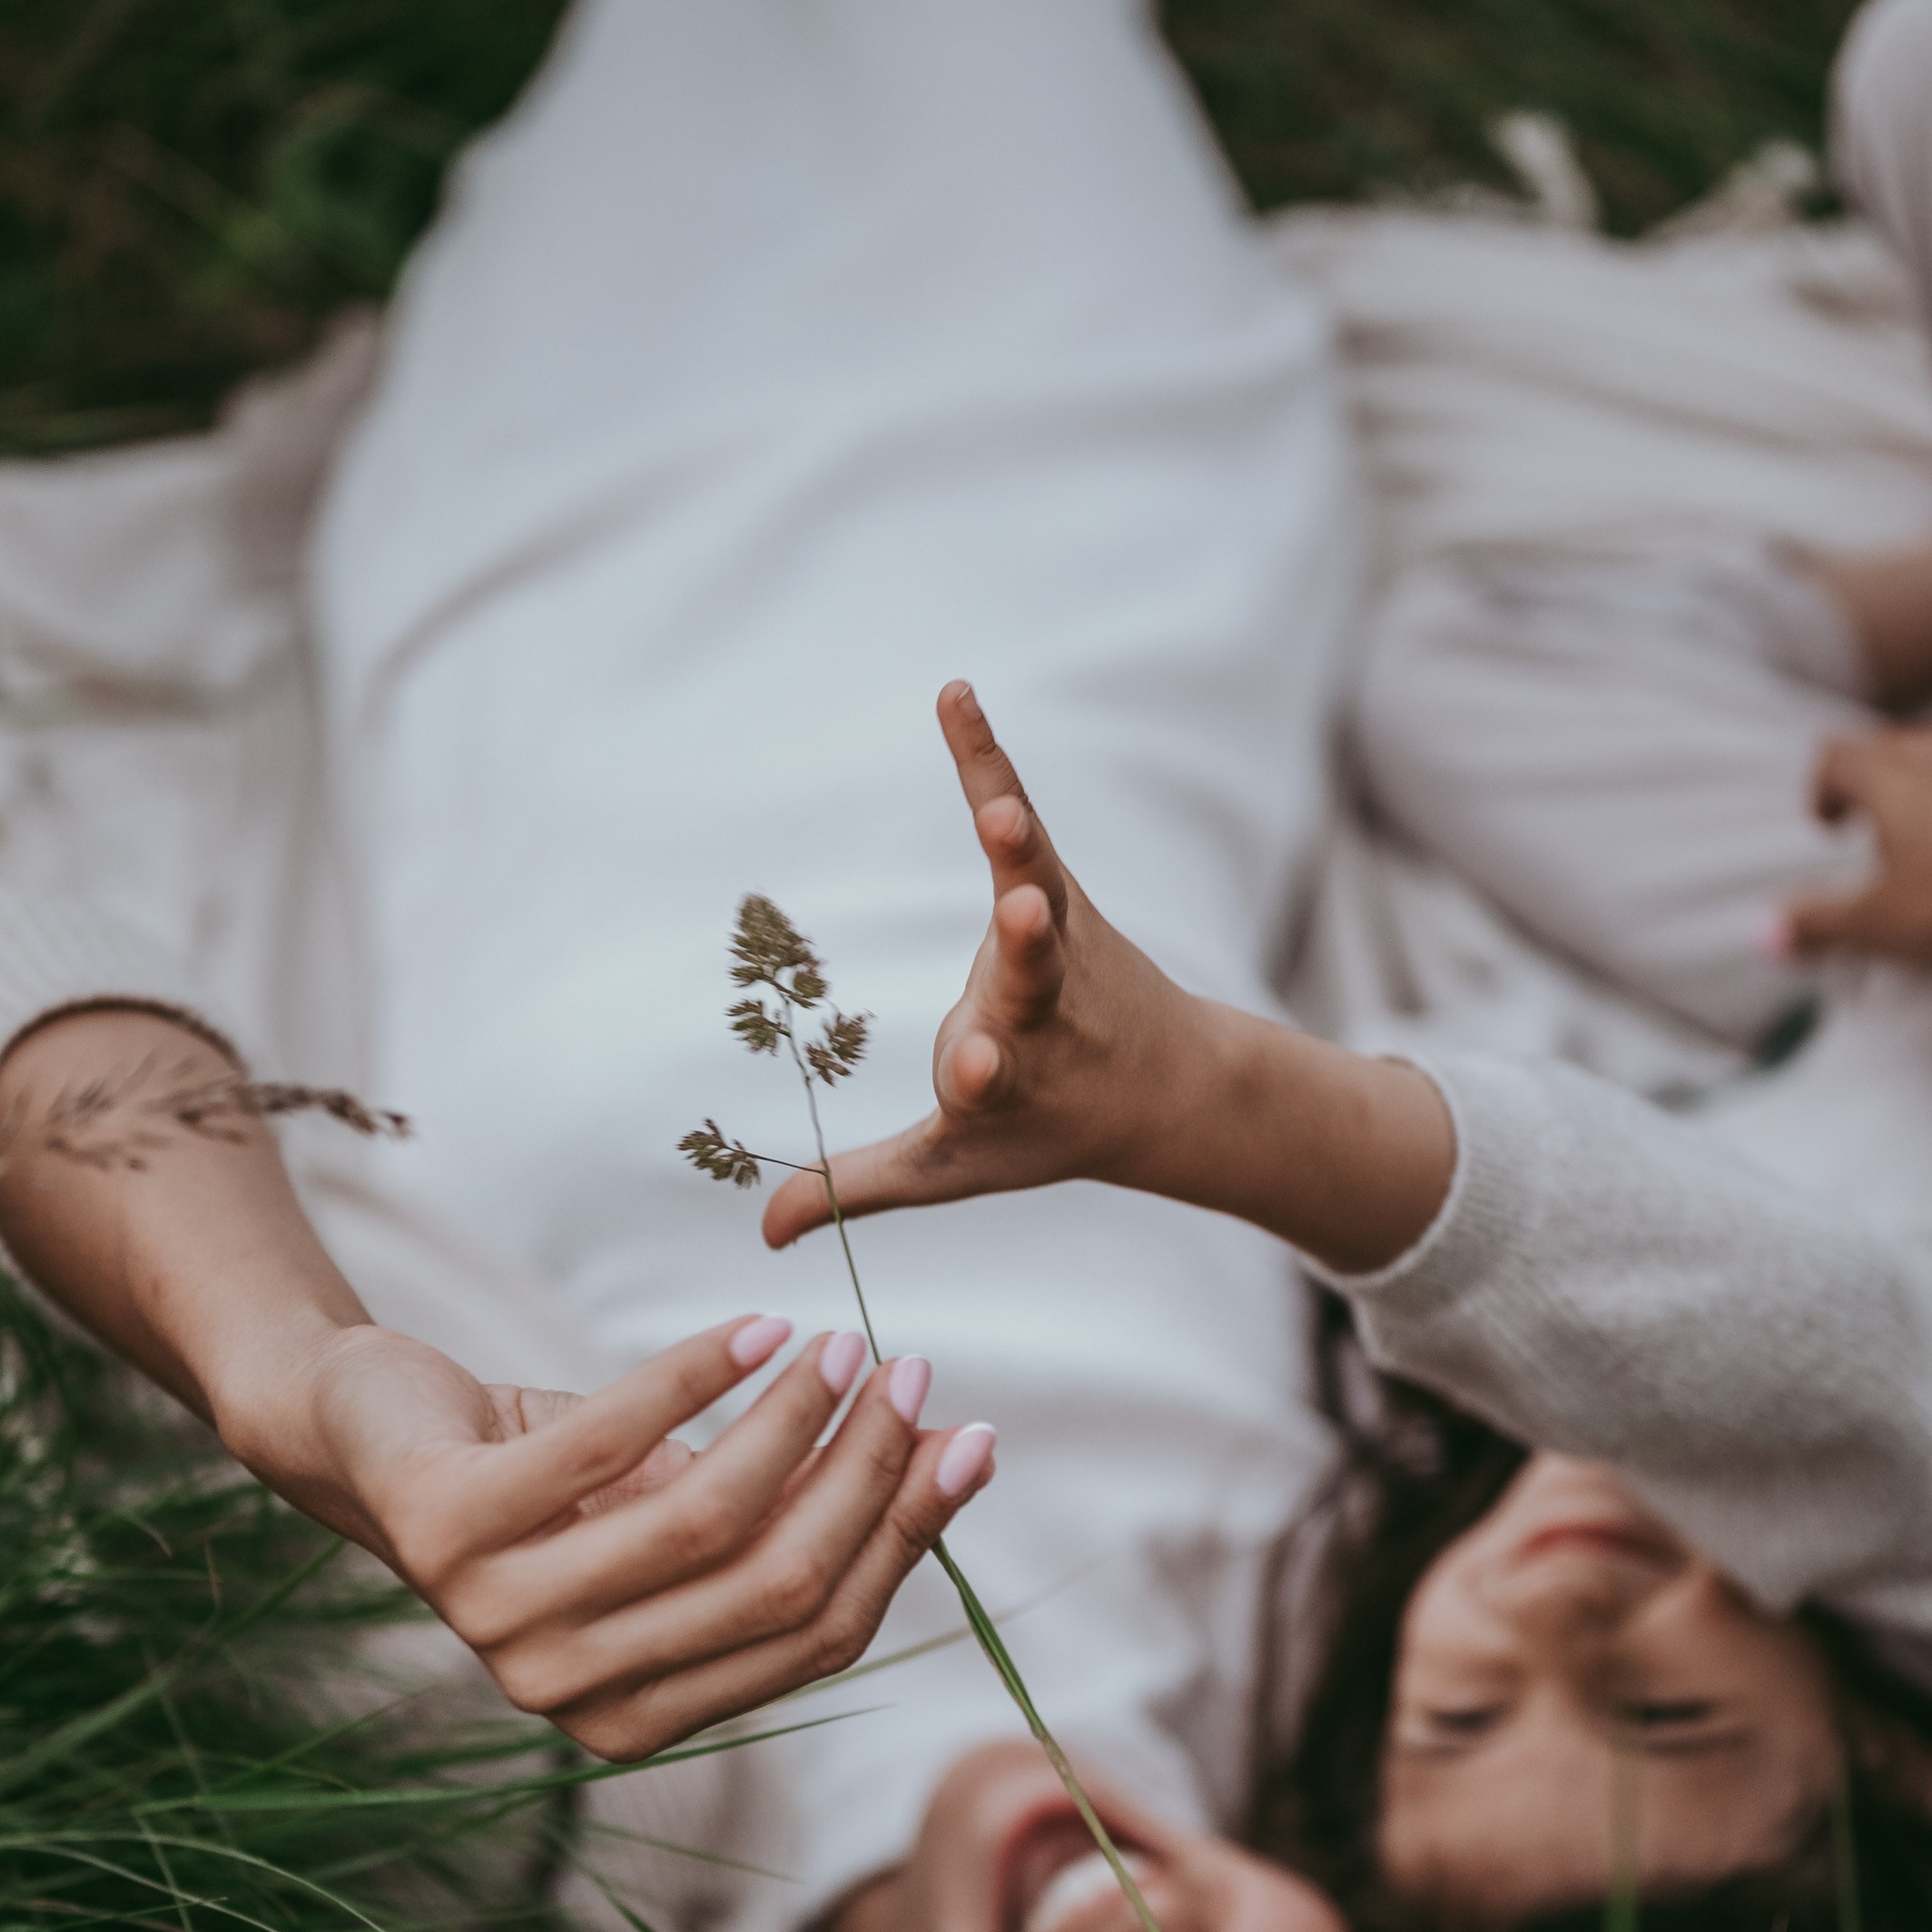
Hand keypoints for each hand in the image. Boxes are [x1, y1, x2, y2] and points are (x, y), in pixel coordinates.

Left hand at [220, 1313, 992, 1761]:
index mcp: (635, 1717)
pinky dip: (698, 1374)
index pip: (813, 1641)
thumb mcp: (678, 1508)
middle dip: (862, 1473)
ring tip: (836, 1343)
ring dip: (790, 1420)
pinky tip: (754, 1327)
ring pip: (701, 1521)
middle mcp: (563, 1690)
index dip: (902, 1538)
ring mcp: (495, 1617)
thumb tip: (953, 1456)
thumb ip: (791, 1518)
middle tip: (908, 1372)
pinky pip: (611, 1440)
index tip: (968, 1437)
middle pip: (770, 1587)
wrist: (363, 1431)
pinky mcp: (446, 1523)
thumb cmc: (546, 1476)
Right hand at [763, 681, 1210, 1247]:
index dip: (983, 1069)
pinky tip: (955, 695)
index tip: (978, 1064)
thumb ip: (858, 1188)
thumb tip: (765, 1236)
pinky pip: (1016, 819)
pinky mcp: (1057, 889)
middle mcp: (1042, 1011)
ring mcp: (1055, 946)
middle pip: (1034, 977)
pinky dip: (984, 759)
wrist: (1167, 1087)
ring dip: (1017, 847)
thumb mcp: (953, 1169)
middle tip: (1030, 913)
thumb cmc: (1042, 1129)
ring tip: (998, 806)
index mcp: (1009, 1082)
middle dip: (1029, 948)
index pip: (991, 1078)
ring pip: (1037, 888)